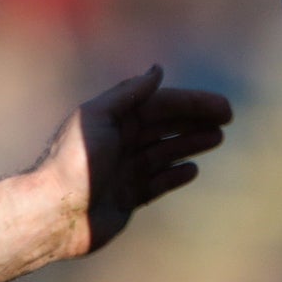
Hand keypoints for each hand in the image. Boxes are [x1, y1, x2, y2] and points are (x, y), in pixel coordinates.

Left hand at [40, 65, 233, 256]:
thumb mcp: (98, 116)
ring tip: (216, 138)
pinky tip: (192, 169)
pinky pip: (156, 183)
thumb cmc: (75, 161)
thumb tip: (158, 70)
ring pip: (164, 152)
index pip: (160, 105)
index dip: (191, 103)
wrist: (54, 212)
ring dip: (190, 143)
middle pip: (165, 126)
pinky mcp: (126, 198)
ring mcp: (123, 171)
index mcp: (112, 120)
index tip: (221, 107)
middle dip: (195, 120)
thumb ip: (129, 93)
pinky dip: (174, 175)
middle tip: (227, 120)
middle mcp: (119, 142)